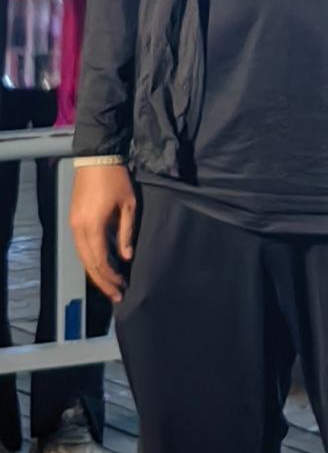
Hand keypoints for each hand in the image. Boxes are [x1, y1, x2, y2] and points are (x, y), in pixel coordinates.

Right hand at [70, 165, 138, 303]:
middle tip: (117, 295)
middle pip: (89, 263)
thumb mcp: (128, 207)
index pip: (100, 260)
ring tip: (111, 285)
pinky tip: (103, 266)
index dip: (110, 277)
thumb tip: (126, 257)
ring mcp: (74, 224)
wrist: (96, 158)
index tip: (122, 288)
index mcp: (92, 226)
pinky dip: (91, 259)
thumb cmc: (116, 180)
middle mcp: (78, 229)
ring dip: (96, 272)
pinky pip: (82, 247)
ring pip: (83, 256)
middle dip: (103, 281)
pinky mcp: (74, 220)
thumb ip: (126, 233)